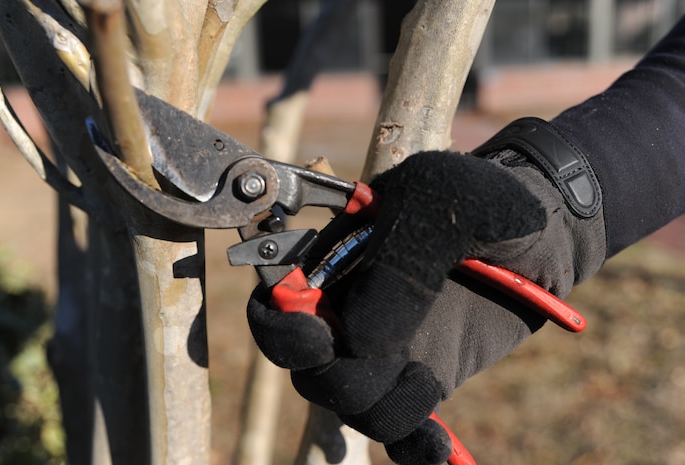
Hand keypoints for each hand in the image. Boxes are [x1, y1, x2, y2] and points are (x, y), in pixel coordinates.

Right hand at [248, 126, 605, 463]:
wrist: (545, 230)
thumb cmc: (485, 199)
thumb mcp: (441, 201)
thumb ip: (400, 261)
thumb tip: (360, 339)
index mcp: (335, 263)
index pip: (278, 307)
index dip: (280, 331)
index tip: (319, 339)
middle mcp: (353, 311)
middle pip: (310, 372)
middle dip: (341, 380)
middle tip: (394, 361)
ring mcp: (390, 350)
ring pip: (354, 408)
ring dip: (383, 410)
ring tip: (428, 381)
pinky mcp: (429, 380)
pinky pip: (405, 431)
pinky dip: (415, 450)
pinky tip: (440, 450)